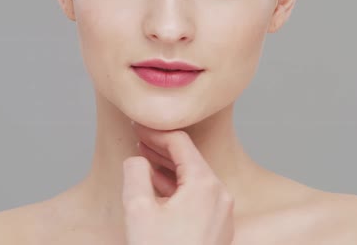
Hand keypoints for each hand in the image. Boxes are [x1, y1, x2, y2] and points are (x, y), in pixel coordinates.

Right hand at [122, 121, 234, 244]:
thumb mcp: (138, 208)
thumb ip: (135, 172)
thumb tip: (137, 160)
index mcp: (205, 185)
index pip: (180, 144)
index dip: (156, 133)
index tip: (138, 128)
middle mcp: (220, 195)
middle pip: (189, 159)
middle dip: (161, 148)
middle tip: (139, 140)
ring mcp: (221, 214)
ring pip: (193, 178)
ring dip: (168, 167)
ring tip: (144, 160)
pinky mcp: (217, 229)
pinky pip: (197, 197)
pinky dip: (177, 187)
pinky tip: (158, 186)